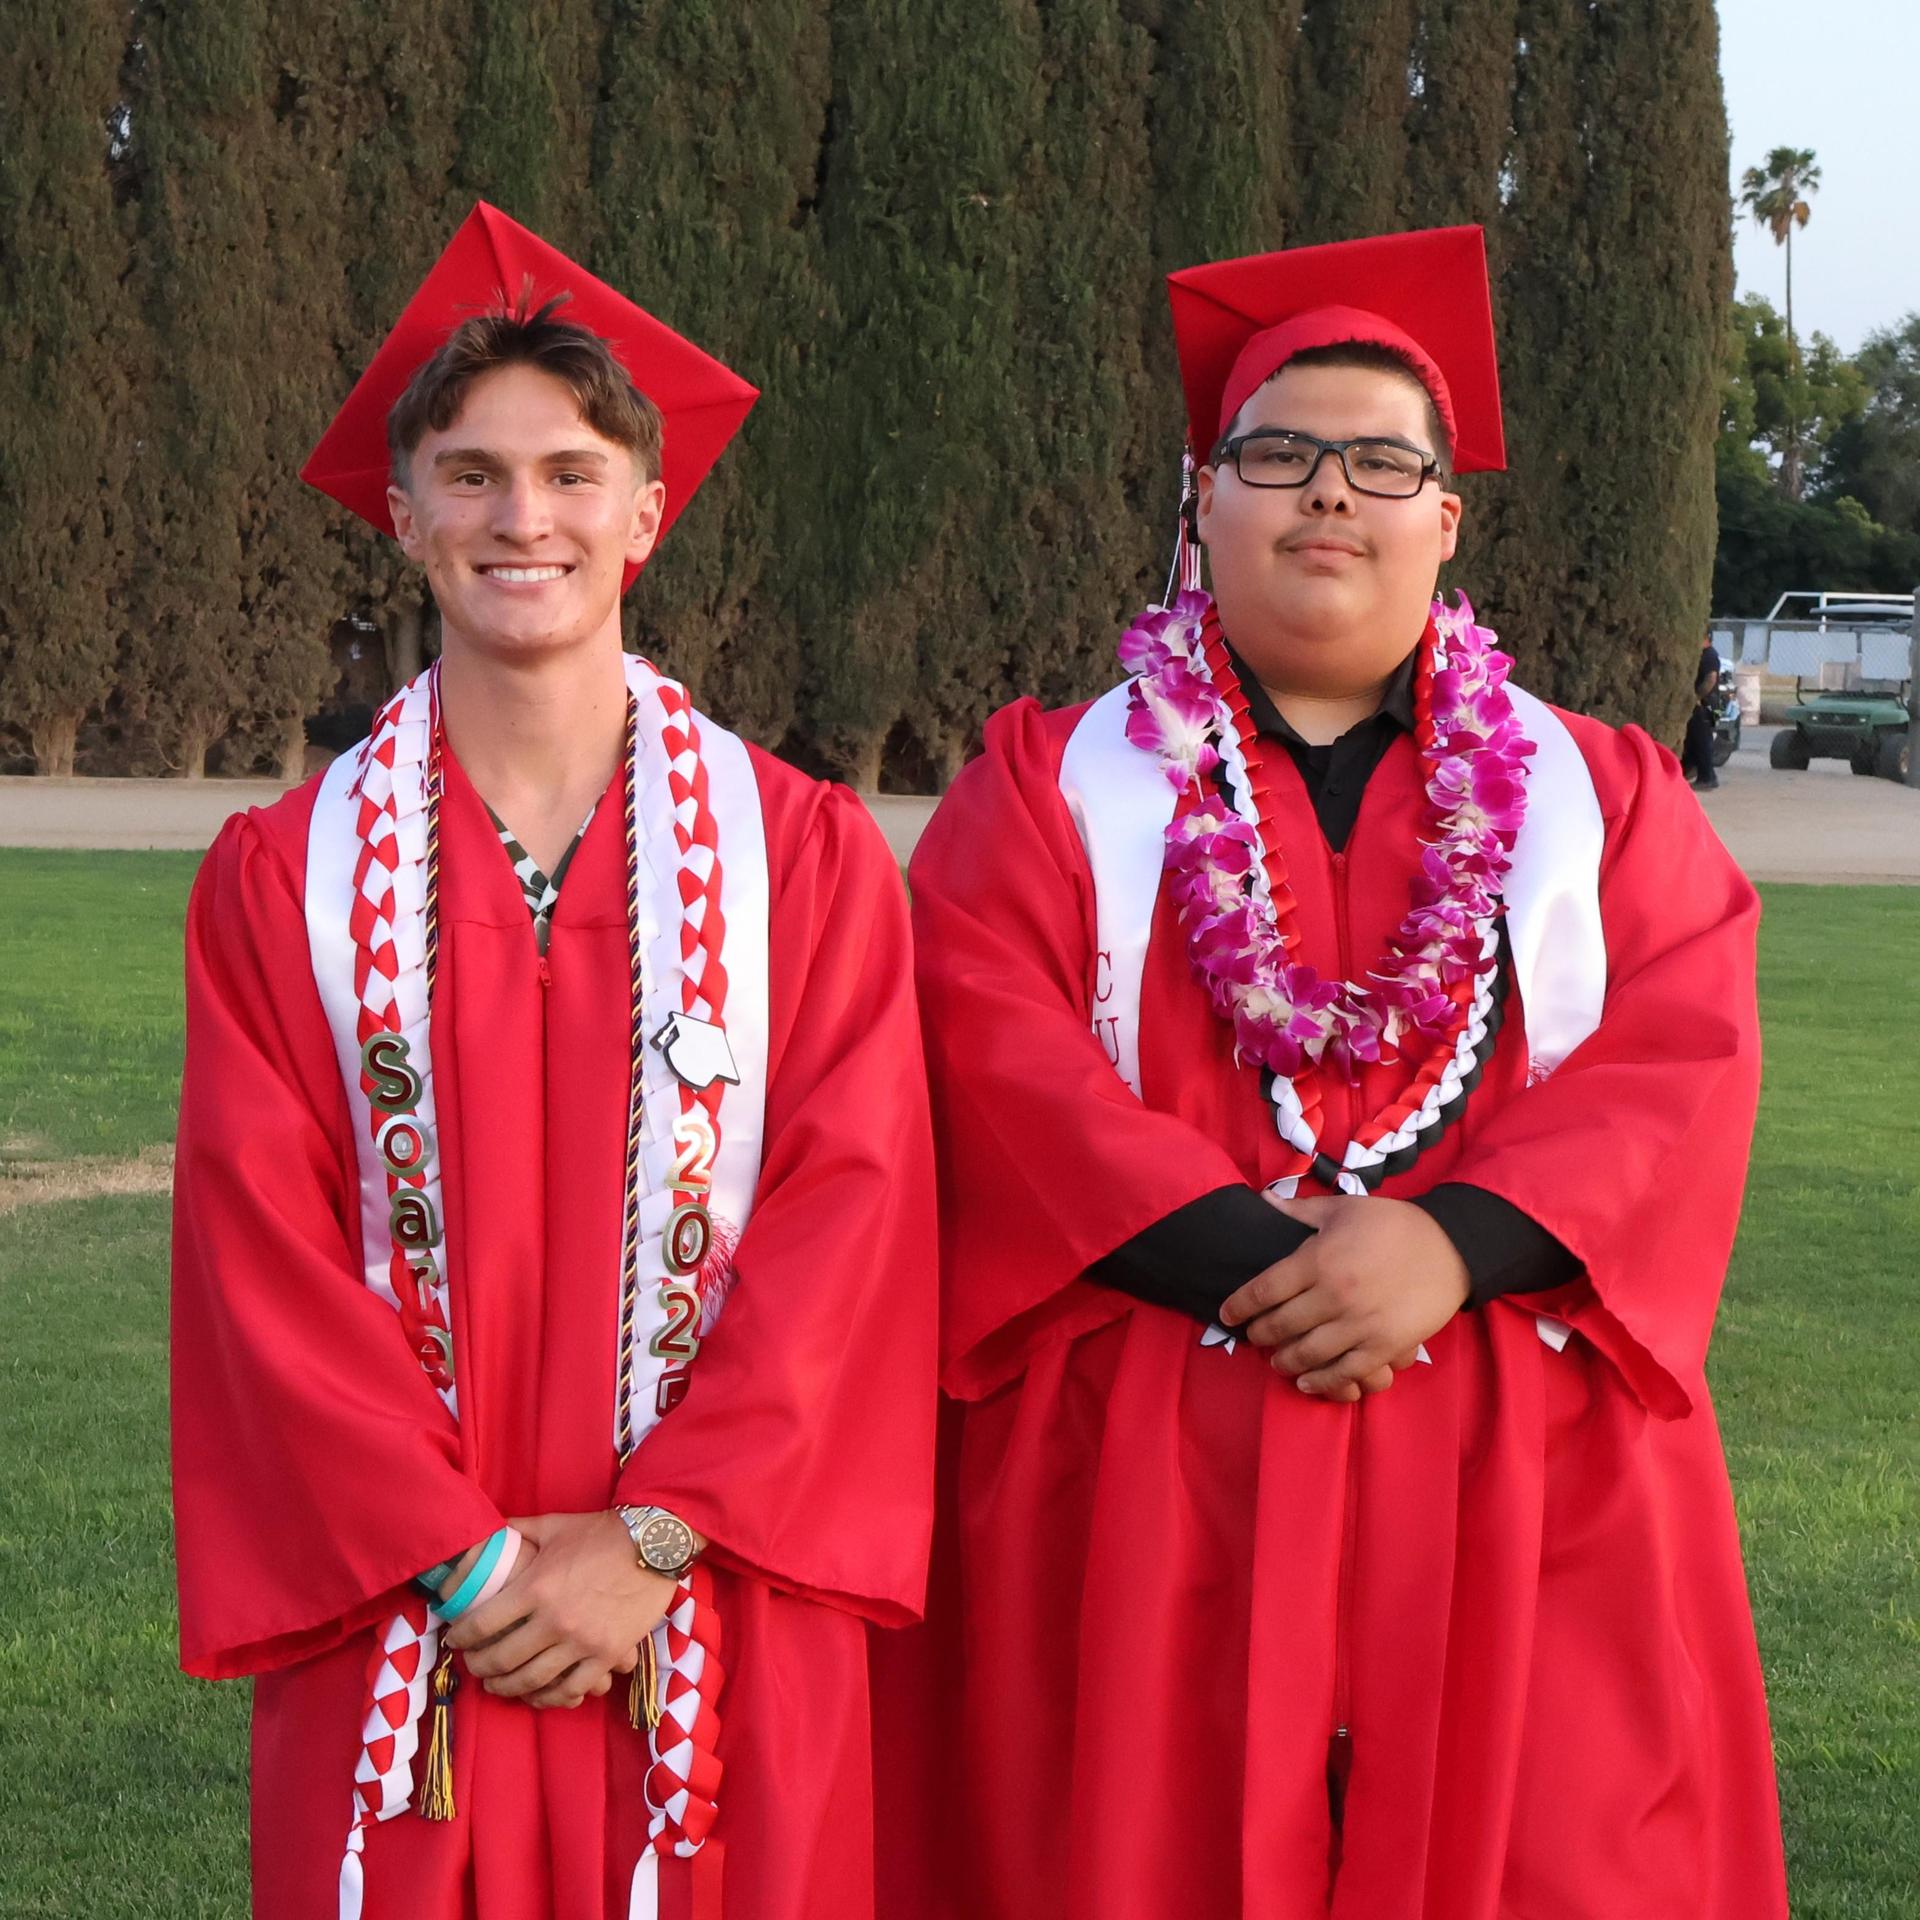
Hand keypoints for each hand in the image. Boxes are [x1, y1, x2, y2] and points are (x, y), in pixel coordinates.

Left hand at [446, 1511, 673, 1708]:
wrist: (654, 1544)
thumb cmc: (602, 1532)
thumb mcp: (555, 1525)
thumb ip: (519, 1529)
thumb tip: (492, 1529)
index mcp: (536, 1587)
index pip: (483, 1624)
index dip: (462, 1637)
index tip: (456, 1640)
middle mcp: (554, 1620)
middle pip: (501, 1659)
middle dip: (479, 1667)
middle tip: (473, 1666)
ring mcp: (581, 1642)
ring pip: (531, 1680)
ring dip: (506, 1688)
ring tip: (497, 1685)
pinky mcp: (606, 1655)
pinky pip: (570, 1689)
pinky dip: (549, 1697)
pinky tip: (537, 1694)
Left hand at [1217, 1194, 1469, 1397]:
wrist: (1450, 1247)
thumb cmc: (1392, 1224)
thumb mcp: (1343, 1208)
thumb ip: (1298, 1211)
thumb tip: (1262, 1200)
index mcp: (1319, 1259)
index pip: (1264, 1289)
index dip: (1240, 1305)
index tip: (1227, 1315)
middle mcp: (1334, 1294)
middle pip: (1281, 1325)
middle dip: (1260, 1336)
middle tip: (1253, 1338)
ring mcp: (1360, 1324)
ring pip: (1308, 1353)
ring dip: (1285, 1361)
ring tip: (1276, 1361)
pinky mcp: (1385, 1346)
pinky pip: (1345, 1372)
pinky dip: (1321, 1381)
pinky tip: (1306, 1381)